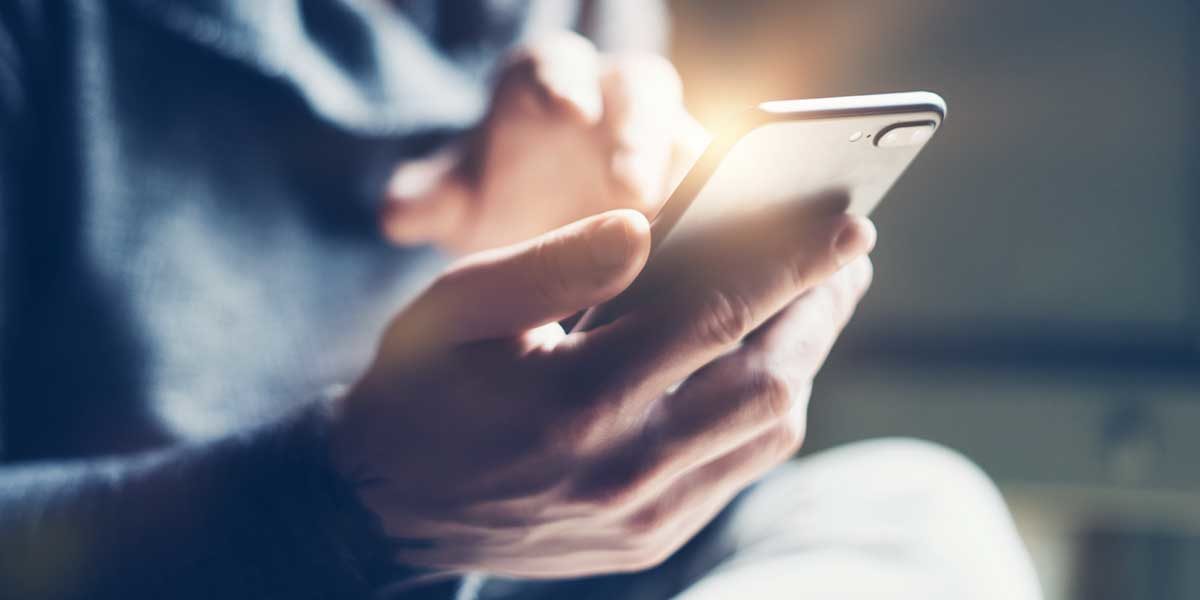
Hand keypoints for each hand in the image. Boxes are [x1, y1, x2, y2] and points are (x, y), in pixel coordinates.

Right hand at [331, 206, 874, 577]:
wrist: (387, 505)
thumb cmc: (421, 387)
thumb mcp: (460, 306)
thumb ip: (554, 263)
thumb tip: (649, 225)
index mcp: (573, 398)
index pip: (715, 316)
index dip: (792, 263)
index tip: (849, 223)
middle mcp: (622, 468)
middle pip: (769, 384)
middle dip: (821, 309)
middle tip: (846, 255)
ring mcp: (644, 514)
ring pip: (770, 431)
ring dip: (802, 358)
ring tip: (811, 300)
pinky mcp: (651, 538)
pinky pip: (742, 468)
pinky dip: (768, 408)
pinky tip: (762, 362)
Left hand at [379, 32, 706, 253]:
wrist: (538, 237)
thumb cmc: (494, 200)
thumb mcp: (455, 202)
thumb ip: (428, 200)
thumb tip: (397, 213)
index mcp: (549, 84)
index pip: (556, 64)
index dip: (562, 81)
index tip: (564, 110)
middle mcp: (615, 102)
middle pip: (643, 90)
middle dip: (641, 131)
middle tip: (635, 184)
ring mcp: (666, 141)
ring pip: (694, 141)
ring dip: (696, 183)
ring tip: (696, 232)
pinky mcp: (701, 185)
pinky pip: (724, 191)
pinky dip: (725, 222)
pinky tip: (720, 269)